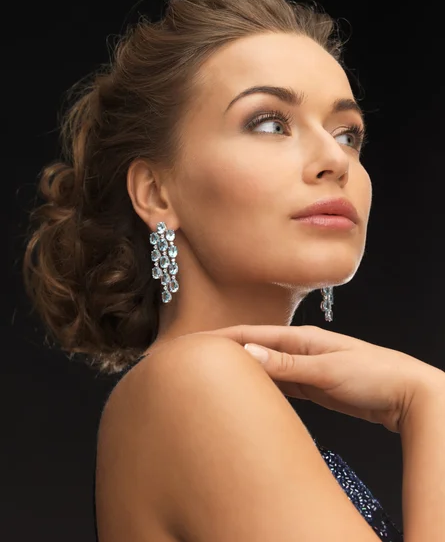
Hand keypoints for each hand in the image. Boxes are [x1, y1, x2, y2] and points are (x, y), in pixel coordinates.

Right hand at [199, 324, 444, 432]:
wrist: (407, 393)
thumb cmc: (373, 375)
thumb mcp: (327, 370)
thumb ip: (286, 364)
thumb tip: (246, 353)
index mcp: (300, 338)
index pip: (249, 335)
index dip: (218, 338)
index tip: (189, 344)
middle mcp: (298, 348)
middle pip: (252, 349)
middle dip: (224, 353)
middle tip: (192, 363)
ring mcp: (304, 366)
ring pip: (263, 367)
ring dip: (240, 371)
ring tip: (212, 378)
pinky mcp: (311, 385)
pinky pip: (278, 384)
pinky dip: (260, 387)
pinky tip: (247, 395)